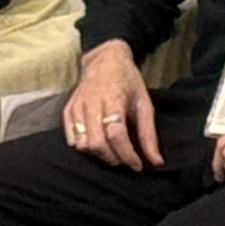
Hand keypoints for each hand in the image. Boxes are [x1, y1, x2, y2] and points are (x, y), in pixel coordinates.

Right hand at [62, 42, 161, 168]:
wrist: (105, 59)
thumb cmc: (128, 81)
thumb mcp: (144, 102)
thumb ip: (149, 133)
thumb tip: (156, 161)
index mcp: (113, 98)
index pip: (116, 134)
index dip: (127, 155)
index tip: (137, 166)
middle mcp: (91, 103)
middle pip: (97, 143)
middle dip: (113, 158)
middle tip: (125, 160)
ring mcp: (77, 106)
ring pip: (82, 144)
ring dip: (99, 155)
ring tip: (112, 152)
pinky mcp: (68, 110)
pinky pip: (71, 139)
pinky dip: (84, 147)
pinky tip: (98, 145)